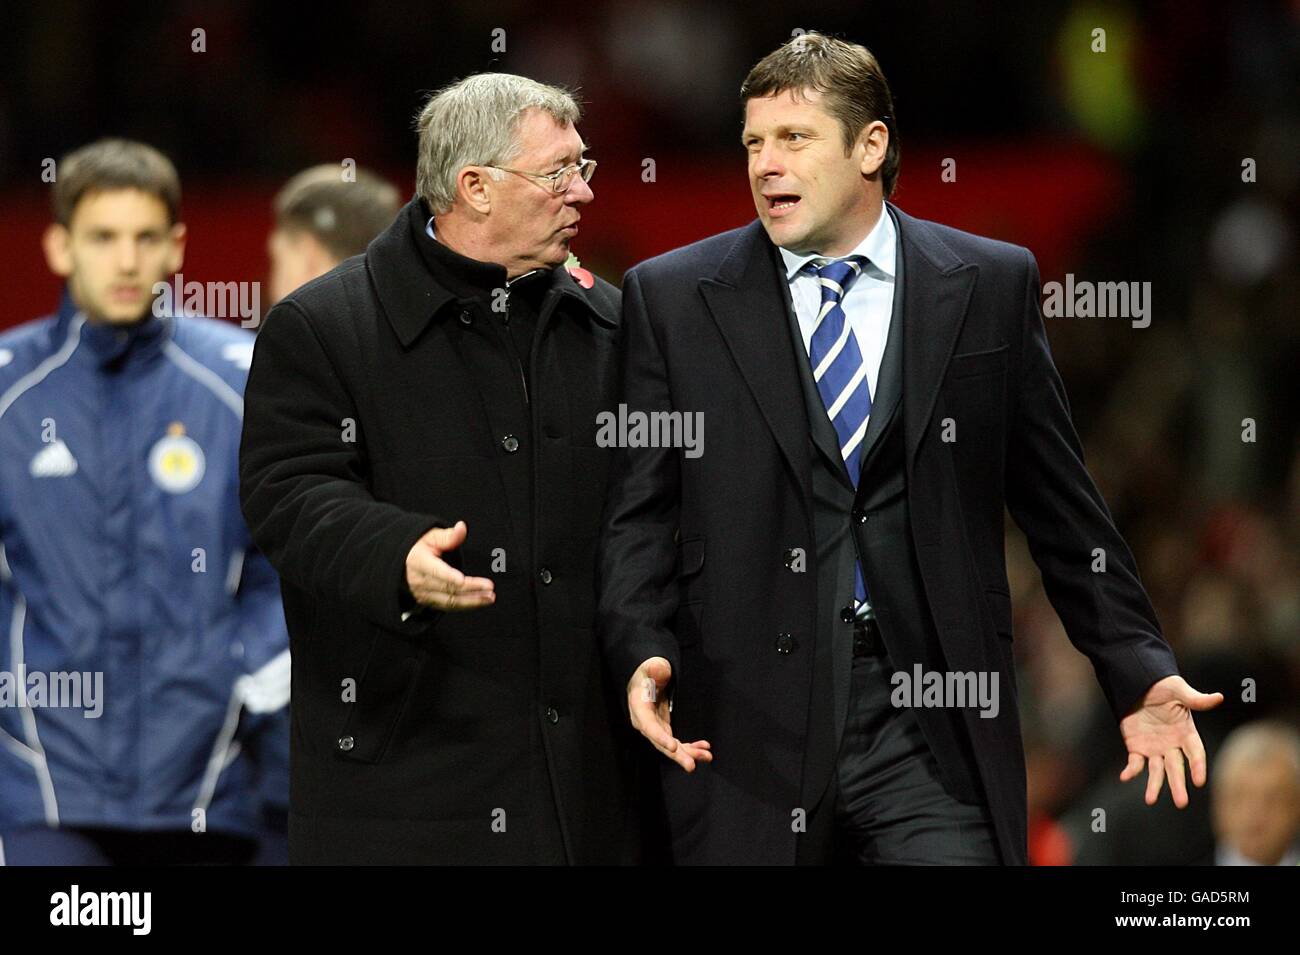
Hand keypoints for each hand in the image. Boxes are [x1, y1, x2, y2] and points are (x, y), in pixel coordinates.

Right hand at [405, 521, 494, 610]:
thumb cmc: (420, 546)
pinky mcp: (428, 602)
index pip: (436, 571)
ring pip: (449, 602)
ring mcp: (423, 594)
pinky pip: (448, 606)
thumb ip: (448, 536)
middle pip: (447, 588)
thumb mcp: (431, 536)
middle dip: (470, 589)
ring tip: (490, 598)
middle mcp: (420, 581)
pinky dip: (465, 606)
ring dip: (471, 602)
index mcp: (418, 562)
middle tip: (490, 589)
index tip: (463, 580)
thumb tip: (462, 527)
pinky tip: (480, 602)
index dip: (449, 576)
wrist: (402, 562)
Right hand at [627, 657, 711, 772]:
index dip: (660, 738)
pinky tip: (705, 748)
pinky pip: (677, 743)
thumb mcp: (651, 667)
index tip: (673, 747)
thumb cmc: (649, 672)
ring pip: (671, 747)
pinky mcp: (664, 730)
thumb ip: (655, 669)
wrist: (648, 679)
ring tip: (707, 756)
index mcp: (639, 708)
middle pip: (660, 743)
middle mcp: (645, 723)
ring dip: (689, 753)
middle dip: (677, 755)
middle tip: (691, 765)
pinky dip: (691, 747)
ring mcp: (656, 728)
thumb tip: (659, 670)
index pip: (649, 726)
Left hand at [1118, 675, 1223, 806]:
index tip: (1199, 781)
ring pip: (1156, 771)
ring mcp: (1155, 748)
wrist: (1138, 684)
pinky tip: (1124, 777)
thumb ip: (1196, 699)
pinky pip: (1135, 763)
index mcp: (1186, 733)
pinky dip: (1130, 771)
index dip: (1197, 766)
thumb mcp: (1178, 690)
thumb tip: (1219, 697)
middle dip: (1178, 784)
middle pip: (1176, 768)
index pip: (1195, 753)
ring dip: (1154, 785)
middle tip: (1181, 802)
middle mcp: (1173, 745)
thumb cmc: (1163, 686)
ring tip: (1150, 800)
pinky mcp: (1137, 747)